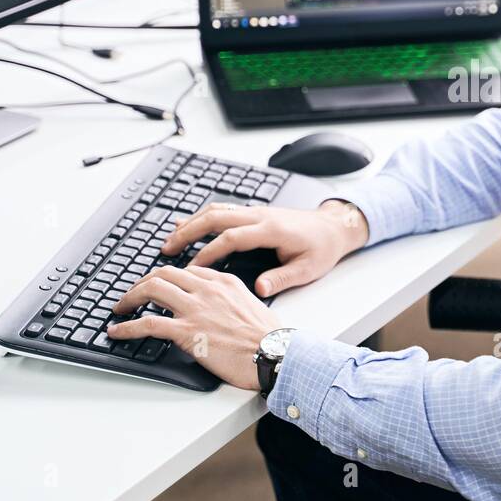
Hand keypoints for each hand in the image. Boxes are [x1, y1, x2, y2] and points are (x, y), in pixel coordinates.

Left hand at [107, 264, 279, 390]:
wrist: (273, 353)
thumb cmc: (269, 337)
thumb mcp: (253, 305)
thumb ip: (233, 300)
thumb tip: (222, 309)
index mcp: (224, 282)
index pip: (187, 270)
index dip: (167, 277)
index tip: (159, 285)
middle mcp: (206, 290)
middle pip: (164, 273)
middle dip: (143, 282)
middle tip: (133, 294)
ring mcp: (195, 309)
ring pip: (151, 290)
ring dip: (130, 298)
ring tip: (120, 307)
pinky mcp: (186, 331)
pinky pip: (147, 323)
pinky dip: (127, 327)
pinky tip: (117, 332)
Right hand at [160, 200, 369, 296]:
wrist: (334, 227)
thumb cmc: (322, 249)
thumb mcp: (308, 269)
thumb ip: (282, 278)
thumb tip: (260, 290)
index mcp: (271, 230)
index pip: (232, 238)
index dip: (209, 252)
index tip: (190, 268)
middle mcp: (260, 216)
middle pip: (216, 218)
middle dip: (188, 233)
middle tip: (165, 249)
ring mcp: (256, 211)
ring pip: (216, 211)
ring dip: (191, 223)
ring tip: (169, 239)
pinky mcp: (255, 212)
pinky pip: (223, 210)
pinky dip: (202, 217)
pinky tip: (188, 225)